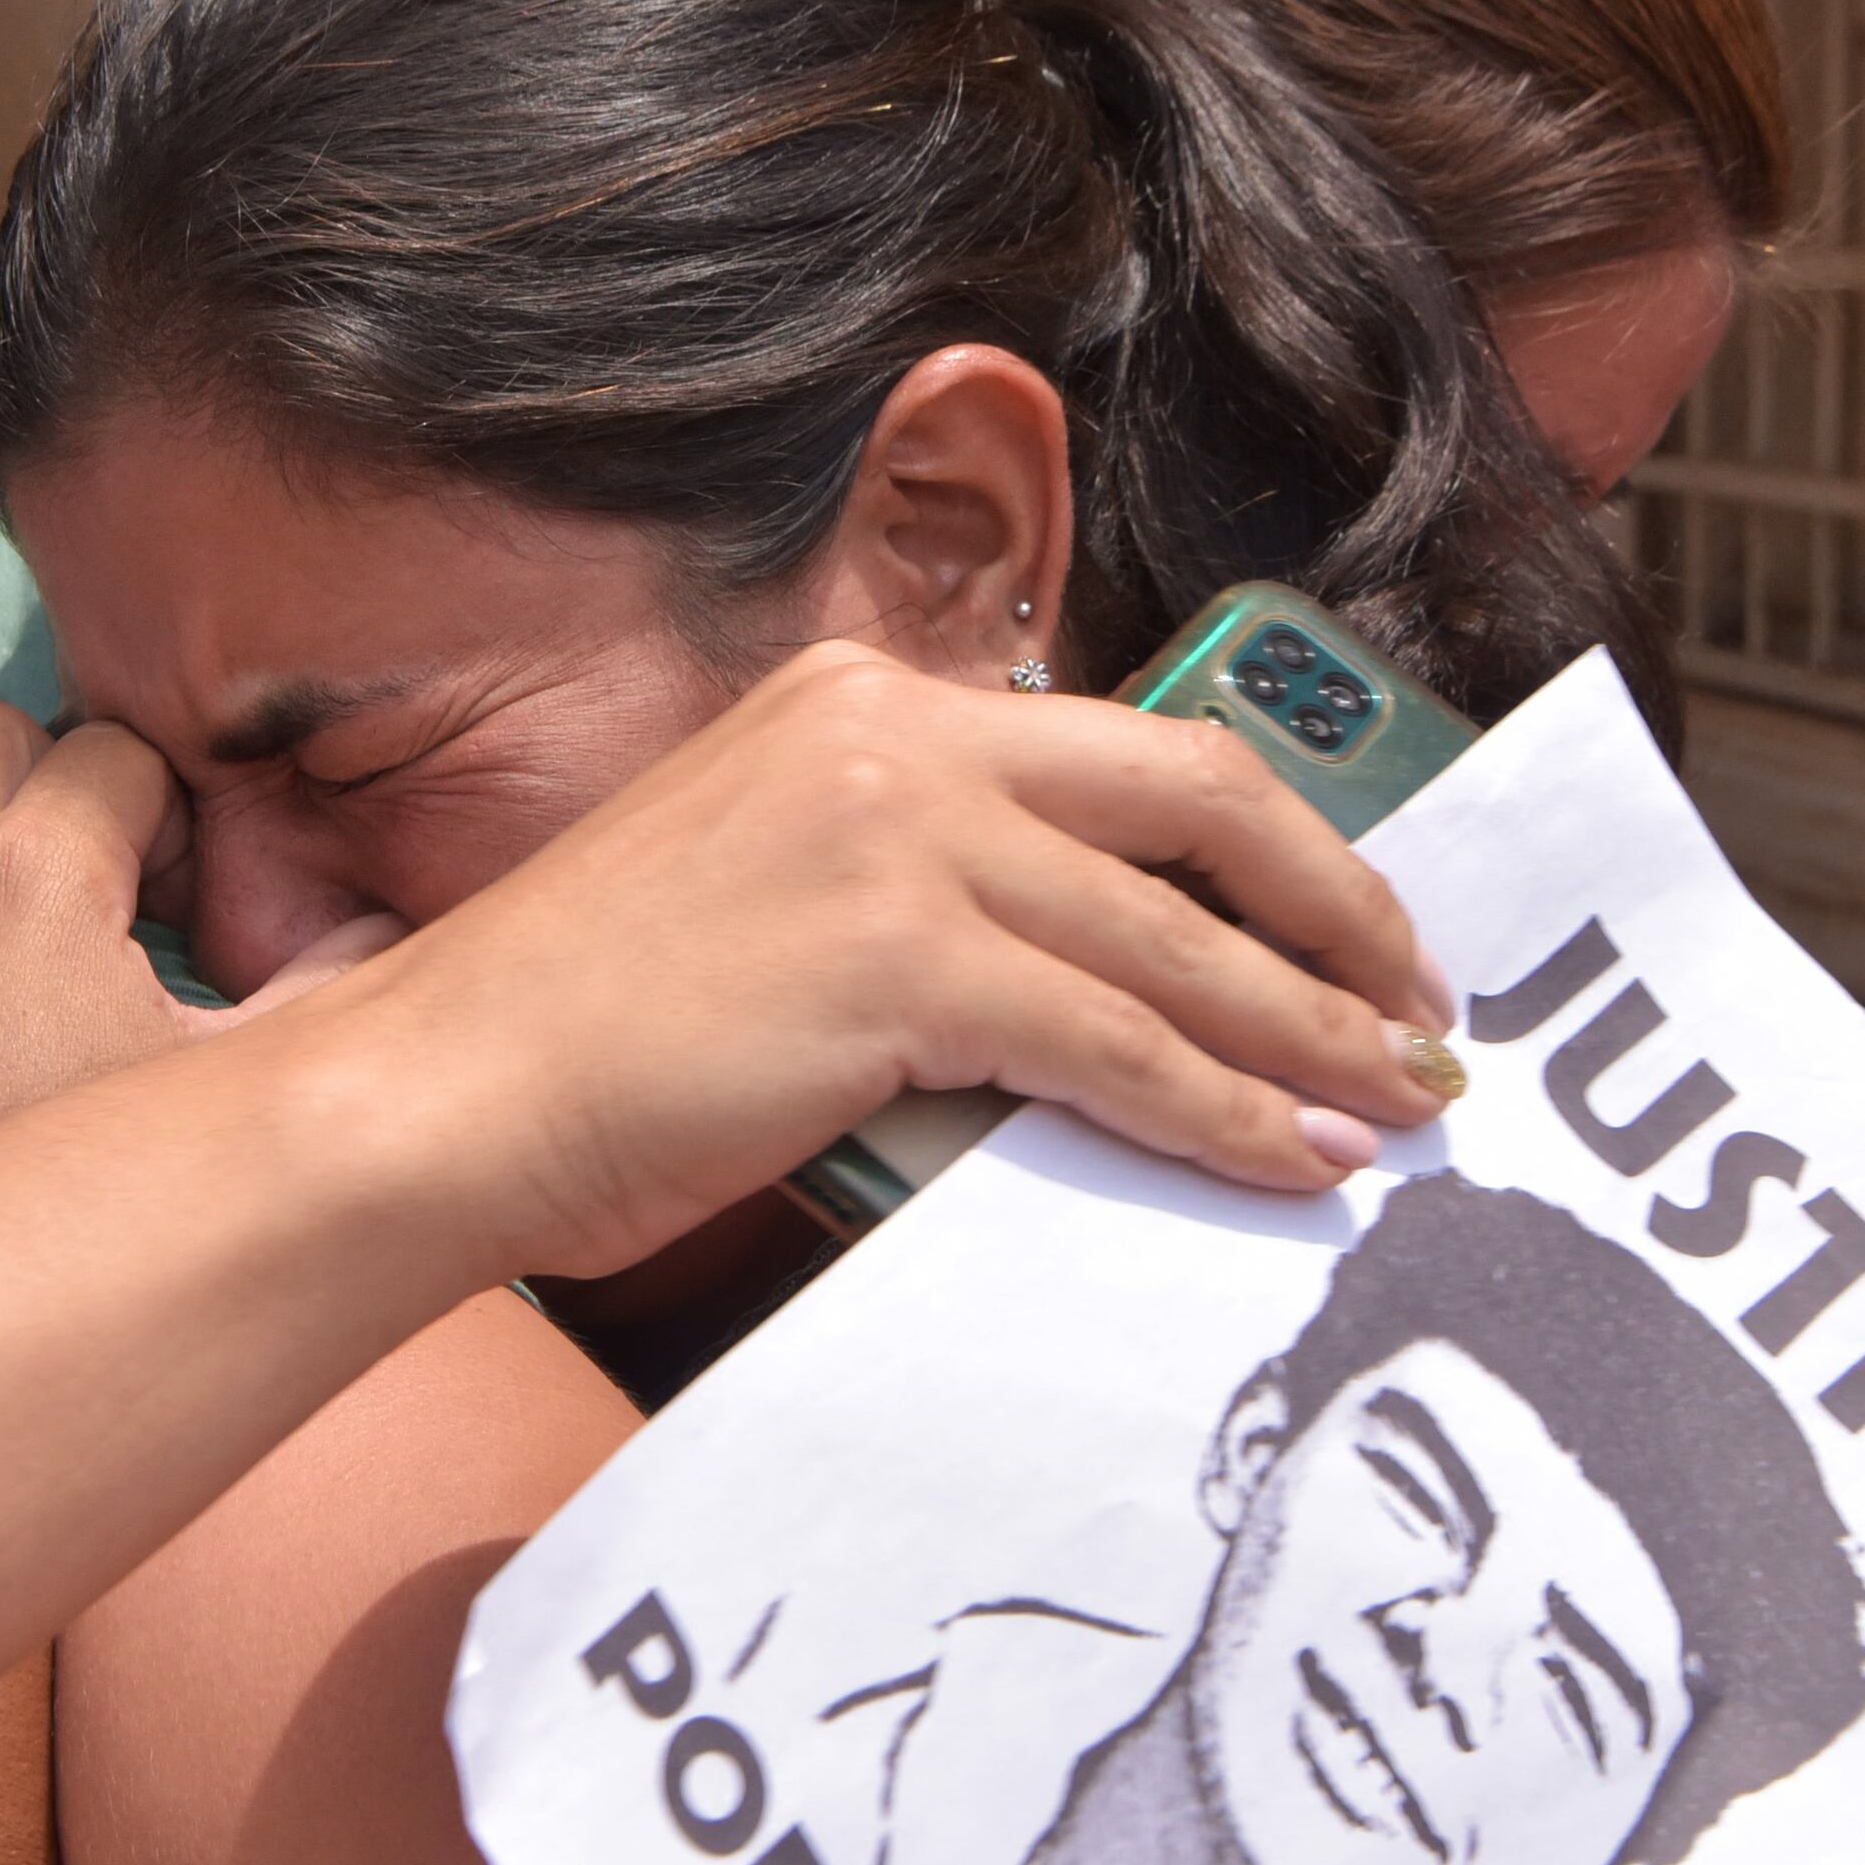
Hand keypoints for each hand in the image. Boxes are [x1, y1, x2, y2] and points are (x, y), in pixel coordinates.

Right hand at [313, 641, 1460, 1283]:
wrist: (444, 1095)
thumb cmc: (583, 1040)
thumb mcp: (771, 905)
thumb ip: (922, 906)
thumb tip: (1091, 995)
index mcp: (860, 702)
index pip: (1124, 749)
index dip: (1266, 843)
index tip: (1340, 927)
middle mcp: (892, 738)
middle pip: (1196, 803)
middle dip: (1340, 914)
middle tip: (1419, 1014)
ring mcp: (896, 839)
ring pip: (1176, 945)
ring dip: (1311, 1039)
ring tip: (1395, 1111)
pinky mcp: (896, 961)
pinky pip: (1118, 1046)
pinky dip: (1223, 1111)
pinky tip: (1284, 1162)